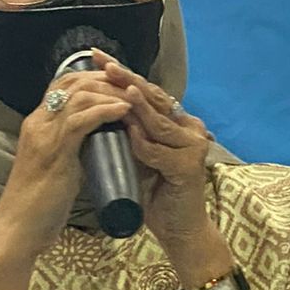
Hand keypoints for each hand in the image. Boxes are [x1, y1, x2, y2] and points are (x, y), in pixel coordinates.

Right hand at [0, 71, 131, 264]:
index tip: (120, 82)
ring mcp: (44, 135)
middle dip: (106, 79)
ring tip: (135, 98)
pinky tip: (125, 110)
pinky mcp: (54, 151)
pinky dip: (106, 111)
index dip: (92, 77)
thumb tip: (98, 145)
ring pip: (80, 96)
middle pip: (73, 82)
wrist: (18, 230)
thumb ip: (72, 152)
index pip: (64, 84)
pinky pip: (82, 120)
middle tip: (133, 85)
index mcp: (37, 124)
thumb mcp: (57, 167)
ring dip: (111, 92)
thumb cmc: (38, 206)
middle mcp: (38, 122)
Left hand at [92, 50, 232, 282]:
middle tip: (105, 62)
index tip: (98, 58)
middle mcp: (190, 128)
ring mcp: (193, 146)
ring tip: (119, 84)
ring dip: (137, 104)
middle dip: (127, 79)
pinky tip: (130, 128)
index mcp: (177, 123)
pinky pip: (160, 150)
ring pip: (159, 122)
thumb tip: (96, 106)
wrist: (177, 230)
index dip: (124, 75)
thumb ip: (129, 132)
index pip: (147, 92)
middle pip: (155, 99)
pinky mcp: (190, 167)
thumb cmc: (154, 193)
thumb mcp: (138, 154)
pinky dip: (143, 141)